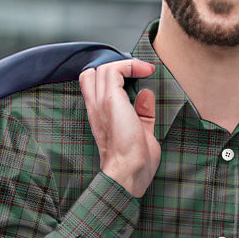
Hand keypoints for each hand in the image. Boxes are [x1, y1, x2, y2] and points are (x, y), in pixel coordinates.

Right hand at [79, 58, 157, 197]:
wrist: (129, 172)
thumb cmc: (135, 162)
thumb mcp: (142, 132)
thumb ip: (142, 113)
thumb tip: (146, 94)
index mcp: (99, 116)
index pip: (92, 85)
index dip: (110, 76)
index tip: (135, 77)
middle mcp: (95, 108)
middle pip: (92, 73)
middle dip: (114, 68)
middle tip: (136, 72)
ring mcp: (100, 103)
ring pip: (102, 68)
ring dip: (125, 65)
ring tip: (144, 70)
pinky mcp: (110, 101)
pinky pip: (115, 71)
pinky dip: (130, 65)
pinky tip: (145, 70)